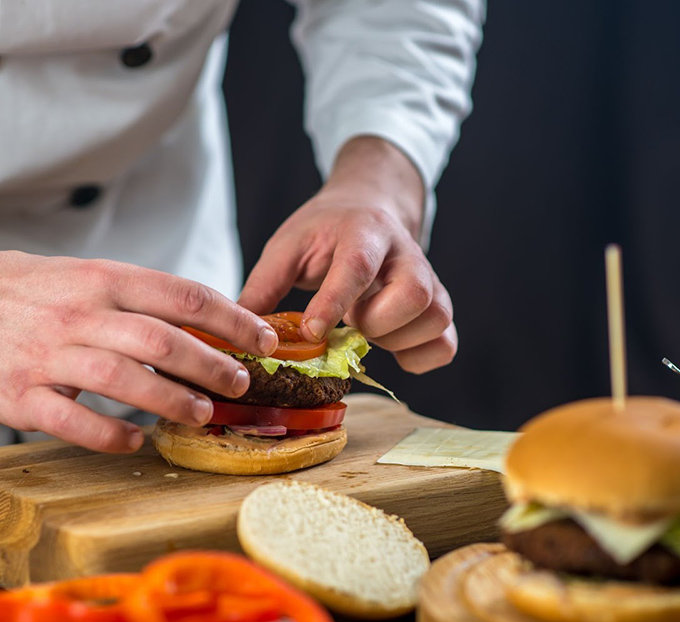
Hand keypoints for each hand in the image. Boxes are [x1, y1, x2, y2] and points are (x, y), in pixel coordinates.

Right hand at [0, 191, 278, 452]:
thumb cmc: (15, 286)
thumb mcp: (78, 272)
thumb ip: (131, 295)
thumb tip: (195, 318)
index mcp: (100, 278)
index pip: (181, 295)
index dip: (230, 319)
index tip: (262, 338)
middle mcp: (79, 314)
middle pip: (163, 340)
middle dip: (214, 365)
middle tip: (243, 384)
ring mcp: (46, 355)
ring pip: (125, 379)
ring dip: (173, 401)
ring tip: (203, 415)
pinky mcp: (16, 394)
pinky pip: (73, 421)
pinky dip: (111, 435)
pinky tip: (136, 441)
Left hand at [238, 137, 456, 373]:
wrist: (372, 207)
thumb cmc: (326, 230)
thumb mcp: (288, 245)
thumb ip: (263, 286)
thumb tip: (233, 331)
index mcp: (364, 233)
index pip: (357, 267)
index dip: (335, 303)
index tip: (313, 332)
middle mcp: (406, 255)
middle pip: (413, 295)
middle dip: (376, 323)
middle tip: (351, 323)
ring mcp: (431, 281)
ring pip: (436, 319)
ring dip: (397, 341)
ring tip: (368, 330)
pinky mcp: (439, 307)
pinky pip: (446, 344)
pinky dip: (420, 357)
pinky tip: (391, 347)